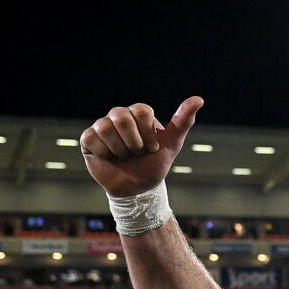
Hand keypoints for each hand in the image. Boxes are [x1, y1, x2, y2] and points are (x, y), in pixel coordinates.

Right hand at [80, 96, 203, 196]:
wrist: (137, 189)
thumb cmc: (153, 166)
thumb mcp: (171, 145)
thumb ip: (182, 122)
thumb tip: (199, 99)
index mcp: (137, 114)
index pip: (141, 111)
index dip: (148, 135)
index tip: (151, 148)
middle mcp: (118, 116)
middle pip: (122, 118)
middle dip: (134, 144)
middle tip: (137, 154)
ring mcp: (102, 126)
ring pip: (106, 128)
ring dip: (120, 151)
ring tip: (124, 158)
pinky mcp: (89, 139)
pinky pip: (93, 139)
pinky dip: (105, 154)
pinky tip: (109, 159)